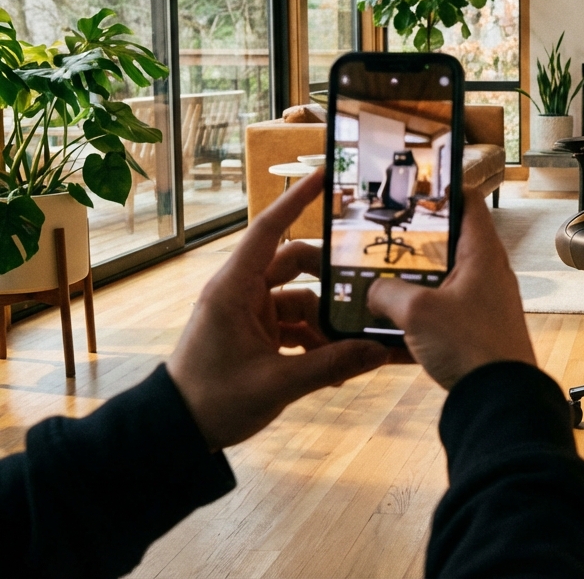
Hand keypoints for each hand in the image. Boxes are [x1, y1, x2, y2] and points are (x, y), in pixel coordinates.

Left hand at [167, 168, 391, 450]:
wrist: (177, 433)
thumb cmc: (212, 401)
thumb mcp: (277, 384)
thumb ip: (332, 365)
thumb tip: (380, 351)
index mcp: (234, 289)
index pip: (270, 230)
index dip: (297, 201)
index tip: (324, 177)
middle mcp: (241, 293)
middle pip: (295, 265)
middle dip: (330, 280)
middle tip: (366, 292)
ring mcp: (248, 314)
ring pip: (301, 300)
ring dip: (326, 322)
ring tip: (352, 348)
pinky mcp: (254, 335)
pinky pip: (294, 326)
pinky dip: (315, 341)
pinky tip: (337, 367)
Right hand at [368, 189, 535, 389]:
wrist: (500, 400)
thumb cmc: (472, 347)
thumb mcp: (416, 312)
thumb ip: (387, 293)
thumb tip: (373, 291)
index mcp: (482, 253)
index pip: (468, 202)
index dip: (444, 189)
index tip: (417, 188)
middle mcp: (488, 273)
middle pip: (451, 243)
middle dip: (418, 243)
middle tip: (387, 240)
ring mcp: (485, 303)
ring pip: (444, 281)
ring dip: (415, 283)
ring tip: (381, 284)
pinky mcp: (478, 332)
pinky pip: (444, 315)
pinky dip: (421, 317)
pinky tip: (392, 330)